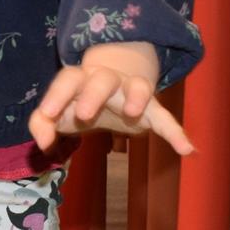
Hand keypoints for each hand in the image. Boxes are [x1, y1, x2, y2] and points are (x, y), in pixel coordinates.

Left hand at [28, 42, 194, 155]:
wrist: (113, 87)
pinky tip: (187, 150)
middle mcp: (107, 80)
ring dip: (137, 95)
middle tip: (83, 114)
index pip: (67, 79)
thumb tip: (43, 143)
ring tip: (134, 112)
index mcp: (81, 79)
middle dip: (93, 94)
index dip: (57, 95)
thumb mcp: (57, 112)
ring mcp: (131, 91)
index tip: (48, 114)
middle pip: (102, 79)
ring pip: (137, 86)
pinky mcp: (151, 109)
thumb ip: (42, 123)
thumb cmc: (78, 101)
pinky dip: (176, 133)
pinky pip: (165, 118)